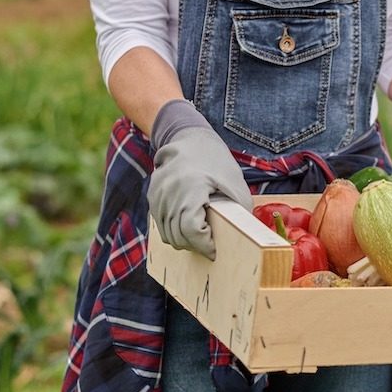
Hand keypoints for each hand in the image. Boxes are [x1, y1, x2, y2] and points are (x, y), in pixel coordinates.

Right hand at [147, 100, 251, 259]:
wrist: (192, 140)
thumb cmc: (218, 164)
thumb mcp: (237, 188)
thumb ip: (238, 214)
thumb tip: (239, 243)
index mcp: (191, 187)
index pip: (191, 229)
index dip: (204, 245)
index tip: (215, 251)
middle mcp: (170, 192)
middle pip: (177, 235)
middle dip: (195, 246)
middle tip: (210, 247)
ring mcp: (158, 194)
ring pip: (167, 234)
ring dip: (184, 241)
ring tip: (201, 238)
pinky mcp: (153, 196)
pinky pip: (160, 224)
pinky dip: (174, 231)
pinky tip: (189, 226)